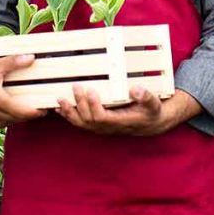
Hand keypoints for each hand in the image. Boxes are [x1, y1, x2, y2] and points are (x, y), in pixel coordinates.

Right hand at [0, 48, 46, 128]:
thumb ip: (14, 62)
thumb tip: (31, 57)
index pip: (22, 112)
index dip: (36, 112)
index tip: (44, 109)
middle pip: (16, 119)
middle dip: (27, 115)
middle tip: (36, 108)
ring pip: (6, 123)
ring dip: (15, 118)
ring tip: (22, 109)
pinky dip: (3, 120)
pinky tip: (6, 111)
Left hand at [55, 85, 183, 136]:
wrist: (151, 124)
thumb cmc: (151, 112)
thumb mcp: (153, 103)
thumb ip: (146, 97)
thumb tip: (135, 90)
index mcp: (121, 122)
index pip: (102, 118)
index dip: (93, 106)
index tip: (91, 90)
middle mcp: (109, 127)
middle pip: (88, 120)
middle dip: (80, 104)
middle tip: (76, 86)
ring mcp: (102, 128)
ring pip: (82, 124)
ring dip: (70, 112)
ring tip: (60, 100)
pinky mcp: (98, 125)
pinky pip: (81, 123)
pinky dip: (69, 116)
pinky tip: (60, 108)